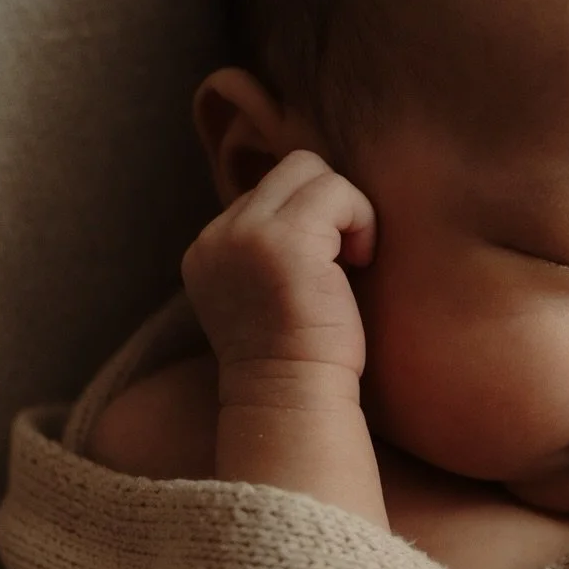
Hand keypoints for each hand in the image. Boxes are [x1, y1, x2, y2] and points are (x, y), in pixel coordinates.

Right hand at [181, 149, 374, 379]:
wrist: (293, 399)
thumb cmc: (297, 359)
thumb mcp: (263, 295)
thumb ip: (268, 251)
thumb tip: (316, 209)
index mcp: (208, 251)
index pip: (266, 195)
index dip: (308, 222)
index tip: (324, 270)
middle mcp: (218, 237)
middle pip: (287, 169)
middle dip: (327, 203)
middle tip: (345, 257)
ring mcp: (247, 236)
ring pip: (310, 169)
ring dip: (346, 209)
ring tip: (352, 260)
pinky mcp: (284, 241)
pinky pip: (336, 190)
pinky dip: (360, 219)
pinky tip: (360, 263)